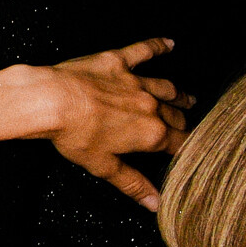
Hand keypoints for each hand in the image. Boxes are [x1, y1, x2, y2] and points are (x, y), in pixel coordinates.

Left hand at [37, 41, 184, 208]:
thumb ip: (133, 185)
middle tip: (187, 127)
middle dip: (182, 124)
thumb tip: (156, 203)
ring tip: (189, 98)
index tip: (195, 153)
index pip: (179, 144)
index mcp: (150, 133)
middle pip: (174, 116)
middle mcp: (150, 105)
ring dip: (179, 94)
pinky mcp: (117, 62)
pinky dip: (157, 46)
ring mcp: (134, 81)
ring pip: (166, 87)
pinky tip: (169, 43)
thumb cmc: (74, 135)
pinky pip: (143, 51)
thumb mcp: (104, 167)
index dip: (188, 150)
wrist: (50, 100)